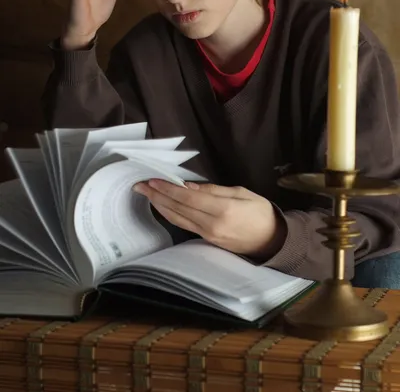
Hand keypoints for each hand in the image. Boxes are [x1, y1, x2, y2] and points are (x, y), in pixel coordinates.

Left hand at [133, 180, 285, 258]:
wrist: (273, 241)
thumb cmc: (261, 212)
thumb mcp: (241, 193)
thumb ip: (214, 190)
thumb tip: (189, 186)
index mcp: (222, 210)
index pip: (187, 198)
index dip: (168, 189)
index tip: (152, 180)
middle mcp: (211, 225)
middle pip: (178, 209)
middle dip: (157, 196)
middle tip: (139, 185)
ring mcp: (207, 235)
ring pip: (177, 219)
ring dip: (159, 206)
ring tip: (146, 194)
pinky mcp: (206, 240)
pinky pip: (184, 225)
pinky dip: (170, 214)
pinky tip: (162, 206)